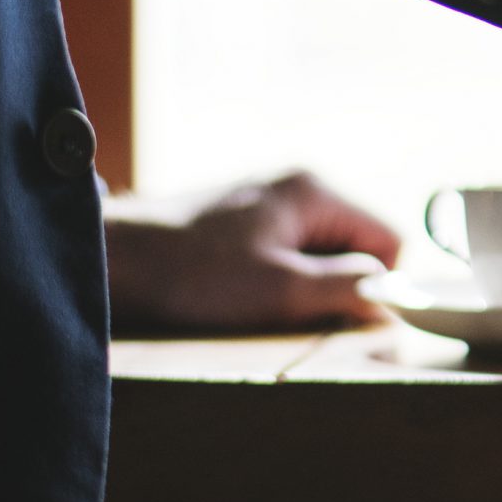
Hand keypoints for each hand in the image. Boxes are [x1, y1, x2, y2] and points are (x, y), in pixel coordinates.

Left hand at [105, 170, 400, 332]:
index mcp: (317, 191)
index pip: (389, 240)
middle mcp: (299, 185)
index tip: (341, 315)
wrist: (112, 258)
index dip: (376, 284)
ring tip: (260, 304)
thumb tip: (389, 294)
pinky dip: (276, 277)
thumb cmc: (193, 273)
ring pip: (319, 251)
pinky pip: (286, 251)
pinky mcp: (242, 218)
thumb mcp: (279, 290)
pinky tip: (241, 293)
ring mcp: (268, 199)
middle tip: (295, 313)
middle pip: (355, 244)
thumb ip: (345, 287)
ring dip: (303, 284)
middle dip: (336, 284)